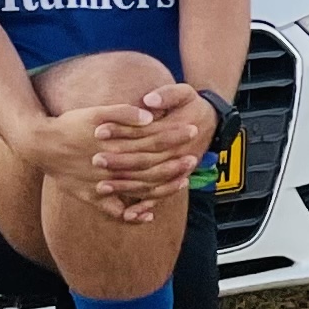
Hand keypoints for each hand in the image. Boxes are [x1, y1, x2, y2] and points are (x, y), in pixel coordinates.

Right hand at [16, 91, 205, 223]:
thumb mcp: (95, 112)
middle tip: (194, 158)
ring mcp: (100, 184)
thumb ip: (123, 112)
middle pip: (149, 168)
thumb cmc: (69, 124)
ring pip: (137, 190)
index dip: (173, 137)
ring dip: (161, 187)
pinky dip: (130, 214)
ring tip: (182, 182)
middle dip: (174, 163)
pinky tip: (147, 215)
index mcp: (113, 145)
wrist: (38, 144)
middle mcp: (109, 167)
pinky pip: (113, 210)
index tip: (192, 132)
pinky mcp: (91, 195)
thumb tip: (150, 117)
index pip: (151, 141)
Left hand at [105, 80, 220, 198]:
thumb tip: (149, 101)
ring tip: (101, 187)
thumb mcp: (184, 93)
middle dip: (119, 162)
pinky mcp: (175, 179)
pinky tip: (127, 215)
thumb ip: (167, 95)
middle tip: (96, 160)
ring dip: (125, 186)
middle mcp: (177, 154)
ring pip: (149, 182)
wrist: (212, 121)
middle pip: (144, 161)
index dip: (121, 132)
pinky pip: (159, 196)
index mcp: (175, 131)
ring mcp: (176, 169)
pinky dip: (145, 207)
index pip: (144, 134)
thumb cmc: (193, 105)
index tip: (98, 130)